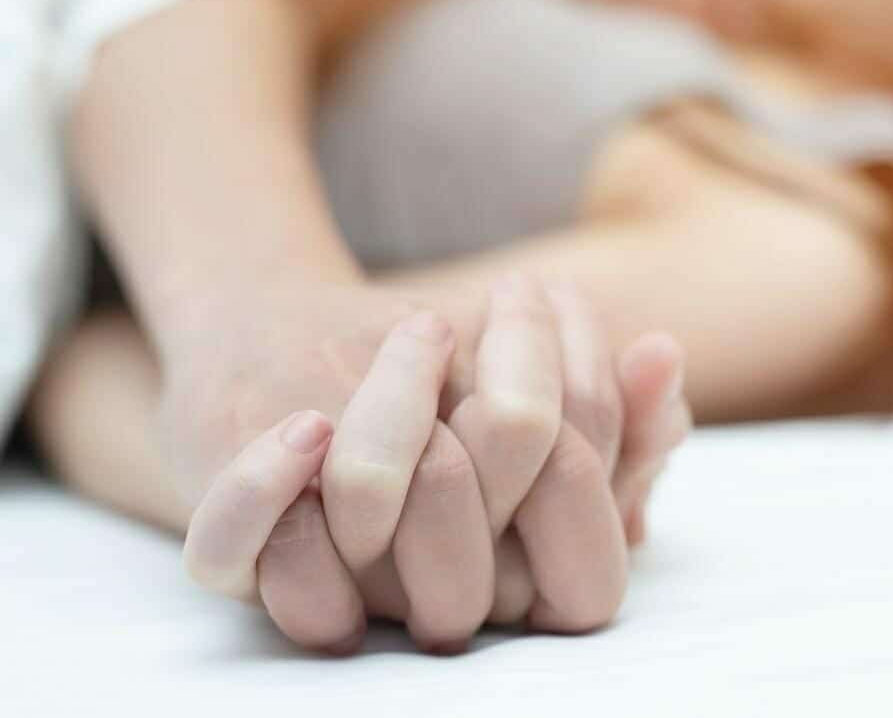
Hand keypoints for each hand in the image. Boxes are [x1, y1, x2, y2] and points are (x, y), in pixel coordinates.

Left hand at [177, 277, 689, 651]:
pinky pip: (234, 547)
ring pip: (365, 508)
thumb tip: (660, 356)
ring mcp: (324, 581)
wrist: (283, 358)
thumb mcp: (532, 396)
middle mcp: (423, 602)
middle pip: (492, 530)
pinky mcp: (224, 560)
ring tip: (429, 323)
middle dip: (517, 392)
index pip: (586, 582)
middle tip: (518, 298)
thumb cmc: (426, 390)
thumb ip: (614, 410)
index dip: (595, 452)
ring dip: (400, 395)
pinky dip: (270, 479)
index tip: (573, 314)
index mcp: (510, 582)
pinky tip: (309, 420)